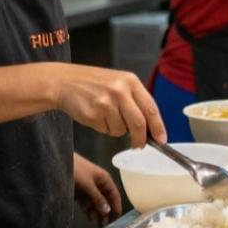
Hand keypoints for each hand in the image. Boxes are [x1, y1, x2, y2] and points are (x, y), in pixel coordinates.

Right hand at [50, 63, 166, 148]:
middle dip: (140, 139)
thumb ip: (135, 100)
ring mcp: (105, 102)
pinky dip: (103, 128)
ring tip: (106, 115)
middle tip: (139, 145)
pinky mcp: (93, 114)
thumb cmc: (94, 84)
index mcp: (130, 81)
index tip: (162, 139)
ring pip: (121, 130)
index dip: (158, 126)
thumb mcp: (119, 83)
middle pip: (138, 123)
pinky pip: (106, 130)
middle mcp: (119, 90)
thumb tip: (150, 127)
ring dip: (116, 129)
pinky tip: (96, 115)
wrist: (64, 82)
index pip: (150, 107)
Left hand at [74, 152, 122, 225]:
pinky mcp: (80, 192)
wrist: (59, 163)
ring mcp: (88, 188)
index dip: (116, 205)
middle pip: (105, 200)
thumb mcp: (88, 185)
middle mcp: (98, 184)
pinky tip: (90, 218)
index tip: (117, 217)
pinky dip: (88, 211)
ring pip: (96, 203)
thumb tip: (108, 211)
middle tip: (107, 224)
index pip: (114, 194)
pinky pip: (87, 203)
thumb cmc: (76, 169)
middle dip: (106, 211)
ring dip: (97, 212)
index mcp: (104, 179)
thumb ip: (98, 198)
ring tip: (98, 224)